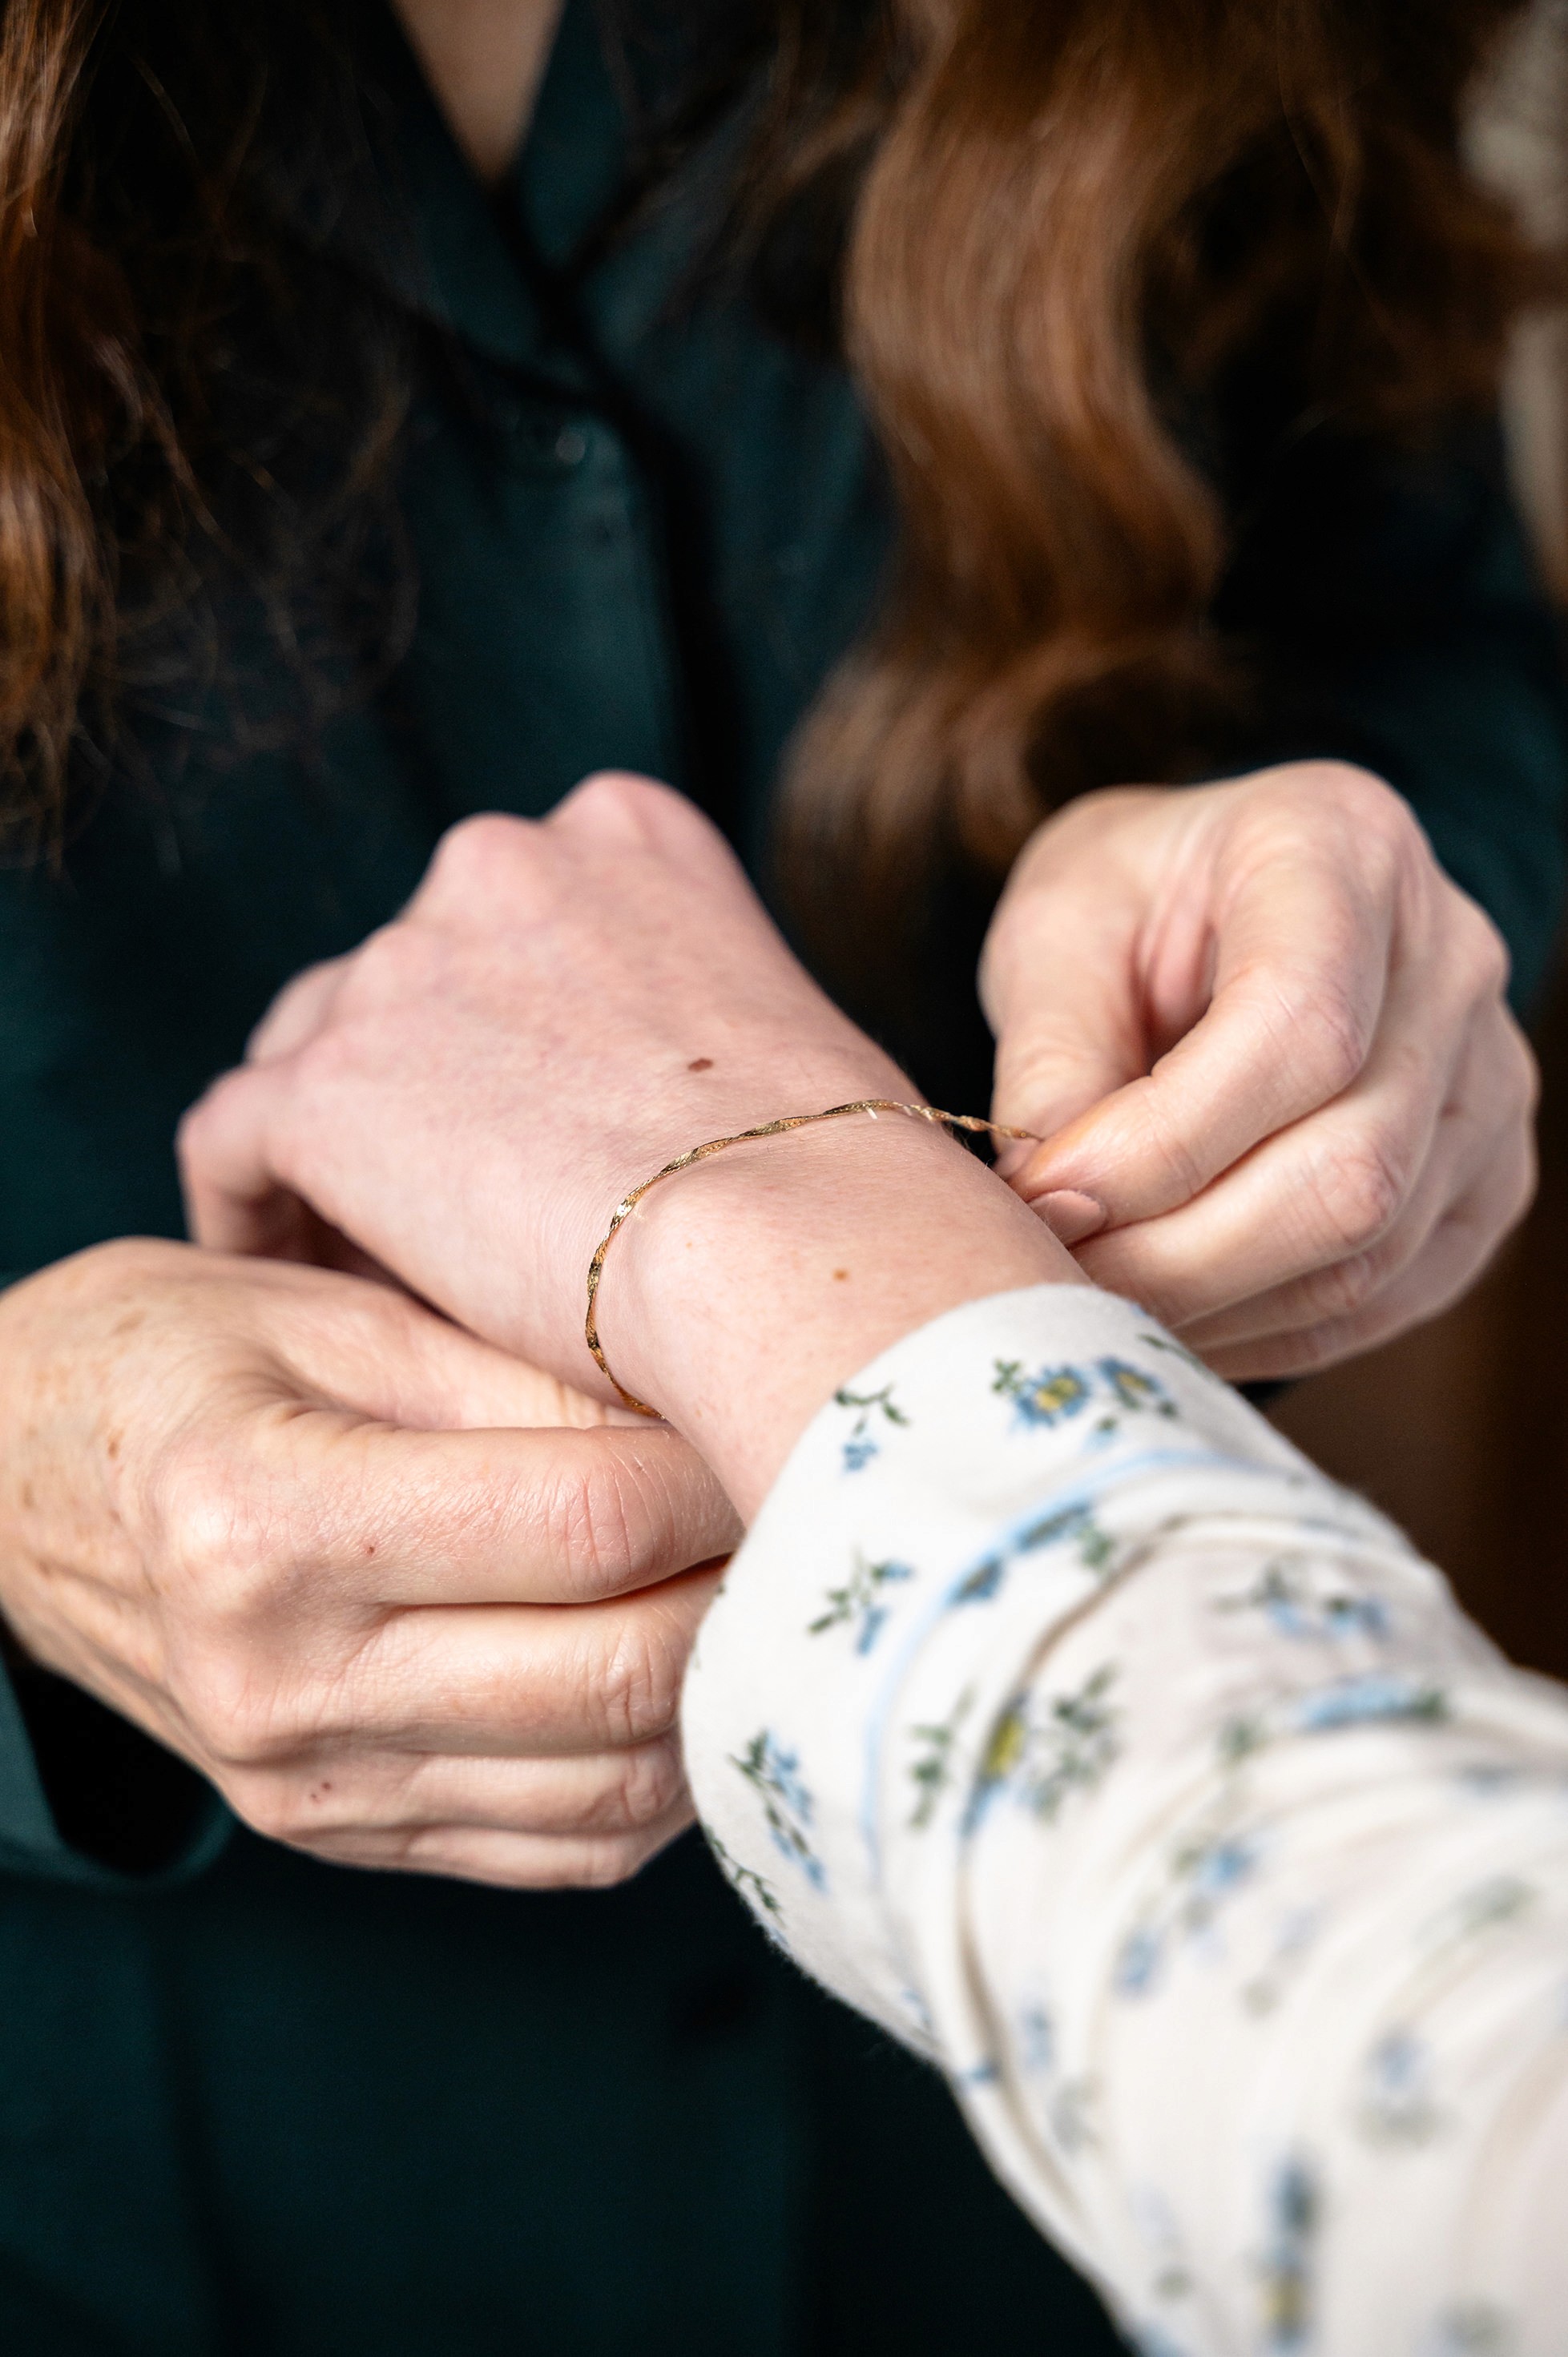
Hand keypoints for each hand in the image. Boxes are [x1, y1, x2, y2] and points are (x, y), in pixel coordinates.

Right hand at [0, 1239, 738, 1885]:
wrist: (3, 1489)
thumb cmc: (170, 1360)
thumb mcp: (329, 1311)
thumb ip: (518, 1373)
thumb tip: (711, 1418)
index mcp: (263, 1520)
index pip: (585, 1524)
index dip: (718, 1467)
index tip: (780, 1407)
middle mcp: (281, 1682)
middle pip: (618, 1671)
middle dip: (756, 1583)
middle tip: (821, 1499)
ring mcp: (307, 1785)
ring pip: (611, 1786)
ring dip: (725, 1690)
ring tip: (772, 1584)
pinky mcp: (339, 1835)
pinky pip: (560, 1849)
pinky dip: (661, 1780)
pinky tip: (691, 1679)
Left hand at [181, 777, 1074, 1511]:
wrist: (798, 1243)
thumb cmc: (843, 1184)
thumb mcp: (792, 1035)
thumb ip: (701, 1029)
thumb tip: (684, 1120)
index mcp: (622, 833)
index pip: (508, 917)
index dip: (498, 1029)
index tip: (518, 1124)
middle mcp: (499, 861)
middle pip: (405, 974)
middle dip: (417, 1082)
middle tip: (449, 1211)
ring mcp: (403, 965)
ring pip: (317, 1050)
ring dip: (338, 1145)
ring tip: (366, 1256)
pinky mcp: (327, 1088)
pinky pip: (235, 1140)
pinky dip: (252, 1203)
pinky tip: (280, 1267)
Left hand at [981, 762, 1537, 1378]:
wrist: (1214, 906)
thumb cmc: (1126, 905)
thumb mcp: (1055, 927)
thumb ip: (1052, 1053)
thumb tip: (1054, 1201)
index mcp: (1342, 849)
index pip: (1298, 1028)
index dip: (1165, 1142)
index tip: (1047, 1194)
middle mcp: (1450, 962)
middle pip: (1352, 1166)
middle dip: (1178, 1252)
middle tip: (1052, 1273)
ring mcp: (1487, 1082)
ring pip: (1370, 1250)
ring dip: (1210, 1304)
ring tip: (1091, 1298)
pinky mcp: (1483, 1183)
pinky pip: (1383, 1297)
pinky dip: (1259, 1329)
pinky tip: (1164, 1316)